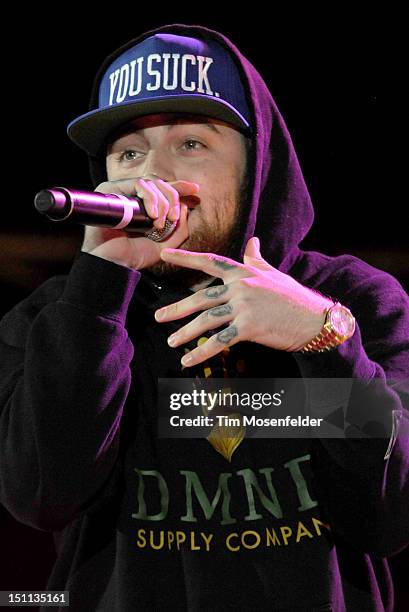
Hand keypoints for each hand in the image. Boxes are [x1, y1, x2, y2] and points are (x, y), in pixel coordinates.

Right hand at [81, 176, 199, 269]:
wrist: (113, 262)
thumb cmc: (133, 256)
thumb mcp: (165, 245)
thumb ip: (179, 229)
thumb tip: (186, 206)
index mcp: (143, 207)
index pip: (163, 190)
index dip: (179, 187)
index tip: (195, 189)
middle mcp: (132, 197)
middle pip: (159, 183)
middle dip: (172, 198)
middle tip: (173, 218)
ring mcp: (121, 192)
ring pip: (151, 182)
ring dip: (162, 202)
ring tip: (160, 223)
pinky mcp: (111, 190)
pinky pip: (138, 184)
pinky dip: (150, 197)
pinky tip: (152, 215)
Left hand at [154, 237, 332, 365]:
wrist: (315, 319)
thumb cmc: (293, 297)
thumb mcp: (274, 274)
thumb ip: (257, 259)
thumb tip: (252, 241)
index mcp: (244, 272)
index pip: (210, 261)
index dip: (185, 257)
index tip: (164, 254)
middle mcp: (241, 287)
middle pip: (201, 297)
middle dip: (177, 308)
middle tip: (159, 316)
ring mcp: (245, 307)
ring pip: (207, 319)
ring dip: (186, 332)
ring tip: (171, 341)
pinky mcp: (249, 327)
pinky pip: (220, 341)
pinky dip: (202, 352)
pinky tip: (188, 360)